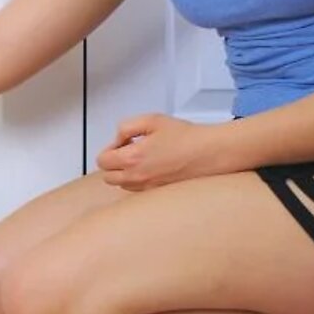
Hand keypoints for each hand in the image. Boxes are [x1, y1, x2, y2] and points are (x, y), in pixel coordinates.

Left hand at [96, 114, 226, 190]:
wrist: (211, 152)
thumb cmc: (186, 137)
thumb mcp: (151, 120)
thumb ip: (126, 128)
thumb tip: (118, 140)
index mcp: (133, 158)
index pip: (102, 161)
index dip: (109, 148)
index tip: (122, 142)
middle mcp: (138, 177)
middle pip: (108, 177)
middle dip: (113, 163)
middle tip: (128, 150)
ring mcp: (148, 188)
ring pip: (122, 185)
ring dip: (124, 172)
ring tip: (142, 158)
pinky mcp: (158, 193)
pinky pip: (137, 190)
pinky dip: (138, 180)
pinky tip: (151, 167)